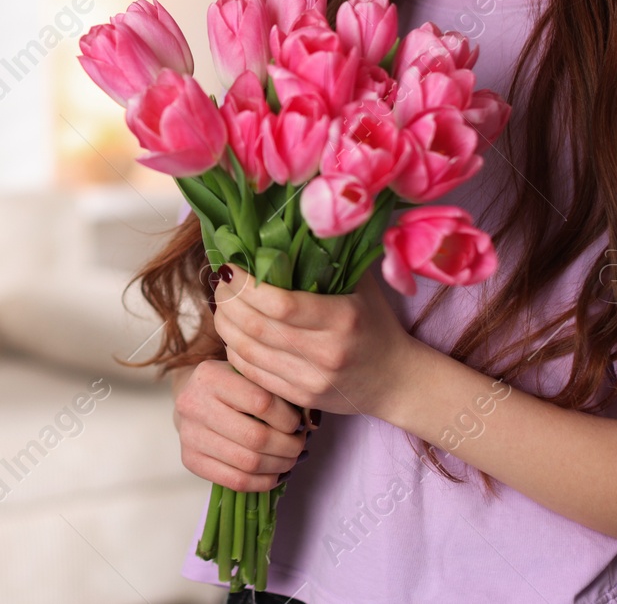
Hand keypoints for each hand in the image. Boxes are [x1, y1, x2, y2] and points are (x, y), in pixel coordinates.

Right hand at [172, 358, 312, 492]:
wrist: (193, 398)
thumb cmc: (230, 385)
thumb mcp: (249, 376)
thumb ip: (276, 392)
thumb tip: (310, 423)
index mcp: (210, 376)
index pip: (262, 402)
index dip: (289, 418)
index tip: (299, 422)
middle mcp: (193, 404)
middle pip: (256, 438)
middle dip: (288, 446)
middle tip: (300, 444)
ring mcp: (189, 435)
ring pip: (248, 463)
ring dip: (279, 466)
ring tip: (291, 459)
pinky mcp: (190, 460)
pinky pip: (236, 482)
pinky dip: (264, 482)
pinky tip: (276, 474)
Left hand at [212, 261, 419, 421]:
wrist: (396, 381)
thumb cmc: (375, 323)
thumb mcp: (363, 285)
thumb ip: (330, 256)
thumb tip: (292, 217)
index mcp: (342, 319)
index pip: (280, 304)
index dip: (246, 285)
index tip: (230, 266)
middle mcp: (326, 352)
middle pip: (256, 327)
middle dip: (228, 300)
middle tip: (221, 281)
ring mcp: (311, 380)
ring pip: (247, 352)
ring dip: (224, 324)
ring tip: (223, 302)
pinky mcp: (300, 398)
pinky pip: (252, 373)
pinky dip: (233, 349)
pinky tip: (233, 330)